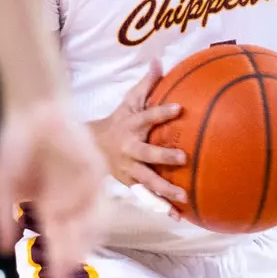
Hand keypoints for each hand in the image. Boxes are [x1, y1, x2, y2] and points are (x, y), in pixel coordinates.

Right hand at [0, 97, 106, 277]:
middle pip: (73, 236)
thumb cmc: (15, 143)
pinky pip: (98, 201)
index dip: (57, 261)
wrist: (33, 110)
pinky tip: (87, 233)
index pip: (56, 239)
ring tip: (74, 261)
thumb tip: (3, 249)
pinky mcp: (94, 171)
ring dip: (82, 243)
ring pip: (89, 223)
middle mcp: (69, 198)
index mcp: (48, 203)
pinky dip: (93, 218)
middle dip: (68, 259)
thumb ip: (3, 216)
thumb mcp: (4, 183)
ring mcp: (84, 186)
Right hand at [88, 60, 187, 204]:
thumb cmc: (119, 120)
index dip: (162, 113)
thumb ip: (146, 84)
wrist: (91, 147)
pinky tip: (179, 215)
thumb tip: (159, 61)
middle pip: (146, 154)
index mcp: (131, 126)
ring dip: (165, 190)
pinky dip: (161, 207)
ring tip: (184, 197)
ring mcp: (128, 169)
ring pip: (147, 181)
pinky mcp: (130, 184)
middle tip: (183, 158)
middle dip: (163, 157)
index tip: (180, 109)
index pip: (147, 117)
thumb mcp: (129, 101)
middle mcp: (129, 149)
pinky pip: (147, 196)